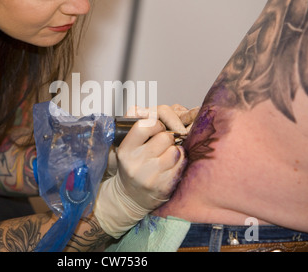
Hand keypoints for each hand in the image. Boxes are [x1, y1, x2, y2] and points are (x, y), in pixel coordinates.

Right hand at [95, 105, 193, 238]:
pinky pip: (181, 164)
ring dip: (175, 151)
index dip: (156, 123)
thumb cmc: (132, 166)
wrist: (130, 197)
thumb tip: (149, 111)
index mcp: (125, 150)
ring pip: (175, 151)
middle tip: (163, 143)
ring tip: (167, 155)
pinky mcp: (164, 186)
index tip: (157, 128)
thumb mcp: (127, 146)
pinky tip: (171, 166)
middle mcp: (136, 164)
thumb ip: (137, 125)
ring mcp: (151, 176)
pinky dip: (180, 162)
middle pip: (165, 137)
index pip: (145, 126)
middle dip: (167, 138)